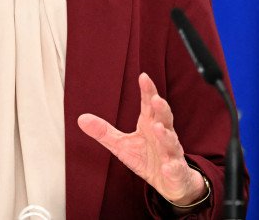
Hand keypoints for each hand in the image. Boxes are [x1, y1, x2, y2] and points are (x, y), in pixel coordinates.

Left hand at [78, 73, 205, 206]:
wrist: (170, 181)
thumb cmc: (147, 158)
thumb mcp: (122, 145)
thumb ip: (104, 131)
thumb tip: (81, 118)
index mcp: (151, 125)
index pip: (149, 105)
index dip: (148, 91)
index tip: (143, 77)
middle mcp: (164, 135)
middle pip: (165, 118)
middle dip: (161, 108)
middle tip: (155, 99)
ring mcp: (172, 153)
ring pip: (171, 142)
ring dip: (166, 135)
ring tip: (158, 129)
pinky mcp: (176, 172)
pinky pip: (176, 169)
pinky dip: (173, 168)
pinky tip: (168, 166)